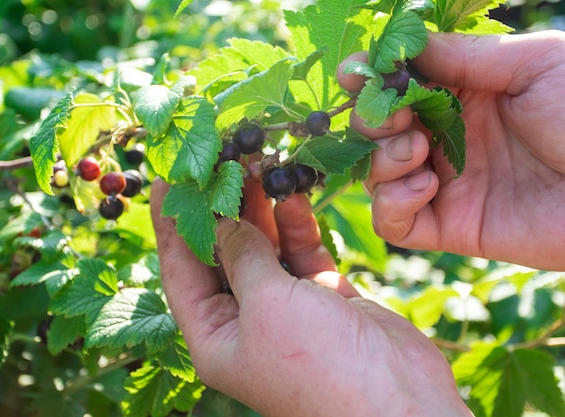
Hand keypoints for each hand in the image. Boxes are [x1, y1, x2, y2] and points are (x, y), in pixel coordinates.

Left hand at [150, 178, 471, 416]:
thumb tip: (224, 222)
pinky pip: (300, 250)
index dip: (171, 225)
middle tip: (219, 160)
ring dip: (259, 207)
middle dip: (220, 207)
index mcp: (214, 336)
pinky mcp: (322, 294)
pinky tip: (290, 189)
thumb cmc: (317, 363)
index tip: (167, 180)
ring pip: (263, 246)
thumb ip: (241, 256)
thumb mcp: (265, 304)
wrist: (399, 398)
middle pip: (222, 253)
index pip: (180, 271)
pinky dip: (294, 221)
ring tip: (255, 162)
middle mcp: (245, 320)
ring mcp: (286, 306)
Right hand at [341, 31, 564, 270]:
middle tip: (393, 117)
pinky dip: (392, 204)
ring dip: (380, 160)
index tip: (354, 75)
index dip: (370, 79)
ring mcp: (445, 184)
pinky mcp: (450, 227)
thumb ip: (464, 56)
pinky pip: (395, 223)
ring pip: (375, 175)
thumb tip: (403, 46)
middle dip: (371, 120)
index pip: (398, 86)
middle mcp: (446, 138)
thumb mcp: (532, 63)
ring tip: (417, 151)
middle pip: (376, 131)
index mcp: (464, 94)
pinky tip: (425, 185)